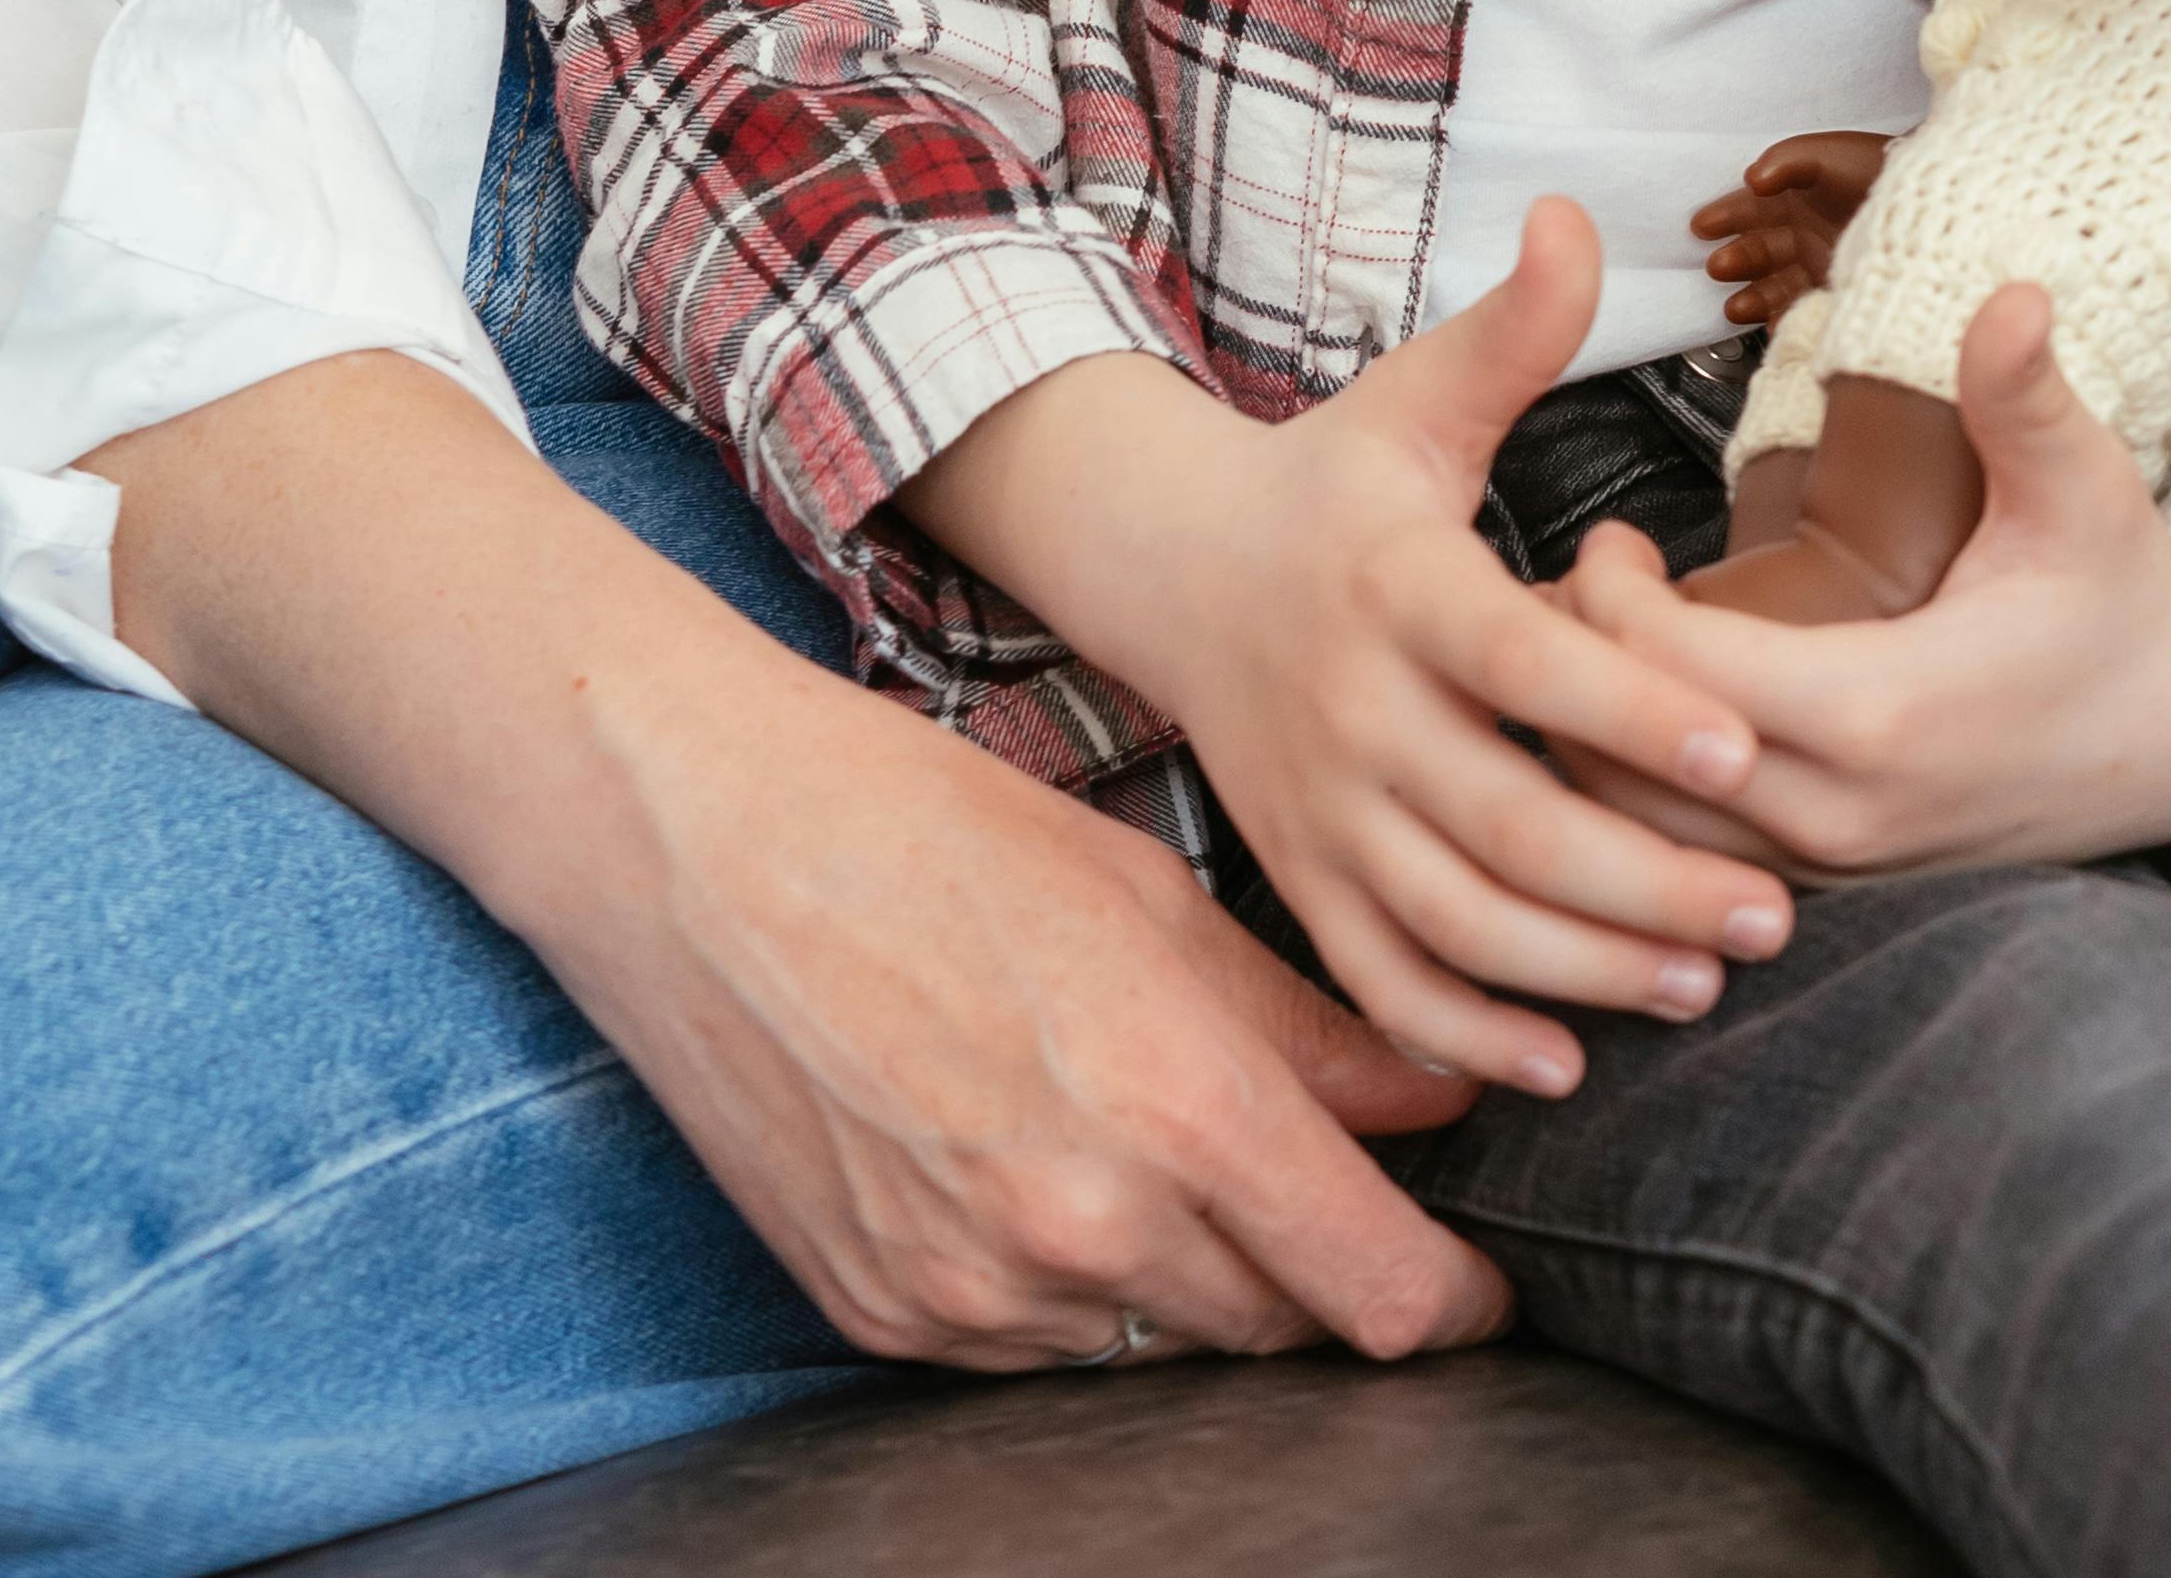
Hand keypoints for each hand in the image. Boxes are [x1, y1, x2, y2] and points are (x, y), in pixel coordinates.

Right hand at [88, 345, 1509, 1372]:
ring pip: (1159, 1342)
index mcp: (1171, 1105)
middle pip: (1278, 1327)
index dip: (1451, 1298)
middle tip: (1324, 1185)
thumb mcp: (1144, 890)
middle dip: (1322, 1270)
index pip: (1377, 1292)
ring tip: (1165, 1152)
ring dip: (1197, 1278)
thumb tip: (1437, 1098)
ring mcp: (974, 1289)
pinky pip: (1038, 1345)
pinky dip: (1076, 1285)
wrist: (694, 843)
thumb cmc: (921, 824)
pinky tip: (1048, 1168)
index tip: (1477, 1278)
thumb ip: (1302, 1022)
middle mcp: (1081, 1226)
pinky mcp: (887, 1314)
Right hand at [916, 204, 1794, 1095]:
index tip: (1746, 751)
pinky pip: (1378, 981)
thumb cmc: (1339, 481)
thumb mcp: (1414, 396)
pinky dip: (1463, 1037)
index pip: (1520, 660)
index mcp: (1395, 584)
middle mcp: (1352, 708)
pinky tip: (1566, 1061)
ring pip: (1452, 919)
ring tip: (1708, 978)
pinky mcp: (1300, 879)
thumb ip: (1512, 330)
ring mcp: (1319, 809)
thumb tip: (1582, 217)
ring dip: (1581, 967)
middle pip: (1503, 820)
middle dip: (1644, 880)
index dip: (1628, 708)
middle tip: (1778, 911)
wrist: (1181, 569)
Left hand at [1551, 287, 2170, 875]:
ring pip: (1656, 847)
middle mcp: (1848, 817)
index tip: (1608, 533)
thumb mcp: (2086, 488)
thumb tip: (2008, 292)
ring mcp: (1842, 871)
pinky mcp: (1841, 888)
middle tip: (1565, 579)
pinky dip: (1641, 808)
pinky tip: (1627, 723)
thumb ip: (2028, 397)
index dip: (1619, 611)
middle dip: (1578, 681)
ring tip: (1578, 641)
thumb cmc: (2122, 594)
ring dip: (1595, 753)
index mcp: (1887, 719)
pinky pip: (1699, 871)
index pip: (1686, 682)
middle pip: (1643, 778)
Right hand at [1689, 127, 1889, 328]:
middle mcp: (1805, 232)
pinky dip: (1786, 321)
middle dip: (1736, 260)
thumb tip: (1751, 180)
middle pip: (1759, 250)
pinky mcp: (1838, 290)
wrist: (1928, 204)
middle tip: (1717, 267)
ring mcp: (1822, 263)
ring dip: (1752, 296)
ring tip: (1734, 307)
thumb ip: (1785, 161)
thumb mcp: (1827, 154)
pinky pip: (1803, 310)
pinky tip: (1772, 326)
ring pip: (1775, 285)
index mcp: (1797, 197)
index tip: (1700, 226)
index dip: (1724, 216)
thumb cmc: (1877, 168)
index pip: (1751, 208)